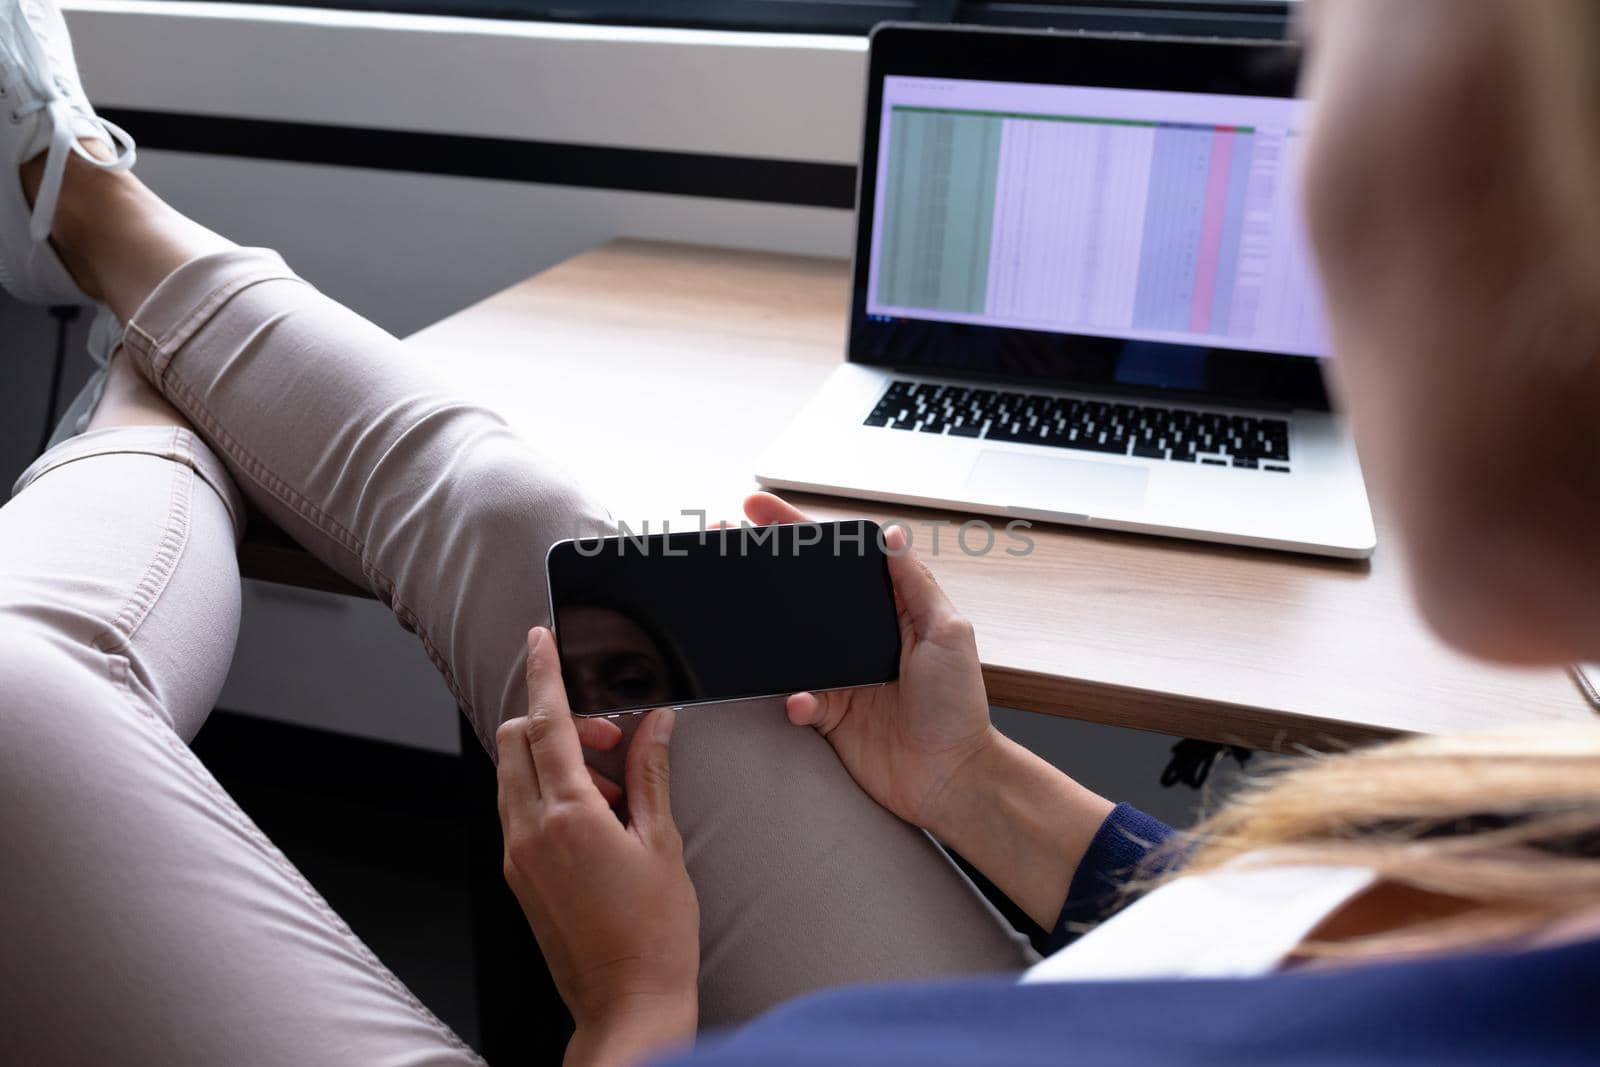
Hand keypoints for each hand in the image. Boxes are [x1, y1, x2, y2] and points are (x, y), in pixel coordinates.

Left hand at [497, 627, 697, 1066]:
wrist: (628, 1002)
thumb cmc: (654, 933)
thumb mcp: (662, 842)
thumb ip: (650, 774)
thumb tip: (655, 723)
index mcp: (568, 816)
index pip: (547, 723)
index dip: (544, 674)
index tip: (540, 640)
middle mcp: (530, 832)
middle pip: (517, 741)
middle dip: (555, 719)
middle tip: (611, 737)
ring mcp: (518, 856)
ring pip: (513, 774)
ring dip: (552, 758)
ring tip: (612, 787)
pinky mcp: (518, 876)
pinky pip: (519, 810)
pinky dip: (547, 792)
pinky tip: (596, 816)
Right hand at [741, 493, 998, 838]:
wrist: (950, 778)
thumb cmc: (959, 706)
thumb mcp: (948, 632)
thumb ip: (915, 584)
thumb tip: (891, 534)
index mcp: (891, 609)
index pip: (839, 559)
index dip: (800, 530)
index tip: (761, 506)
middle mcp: (862, 638)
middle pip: (805, 593)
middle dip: (764, 567)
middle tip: (726, 540)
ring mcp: (842, 675)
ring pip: (791, 643)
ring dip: (764, 630)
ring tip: (734, 609)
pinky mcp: (829, 713)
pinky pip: (796, 696)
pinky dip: (795, 698)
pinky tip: (804, 701)